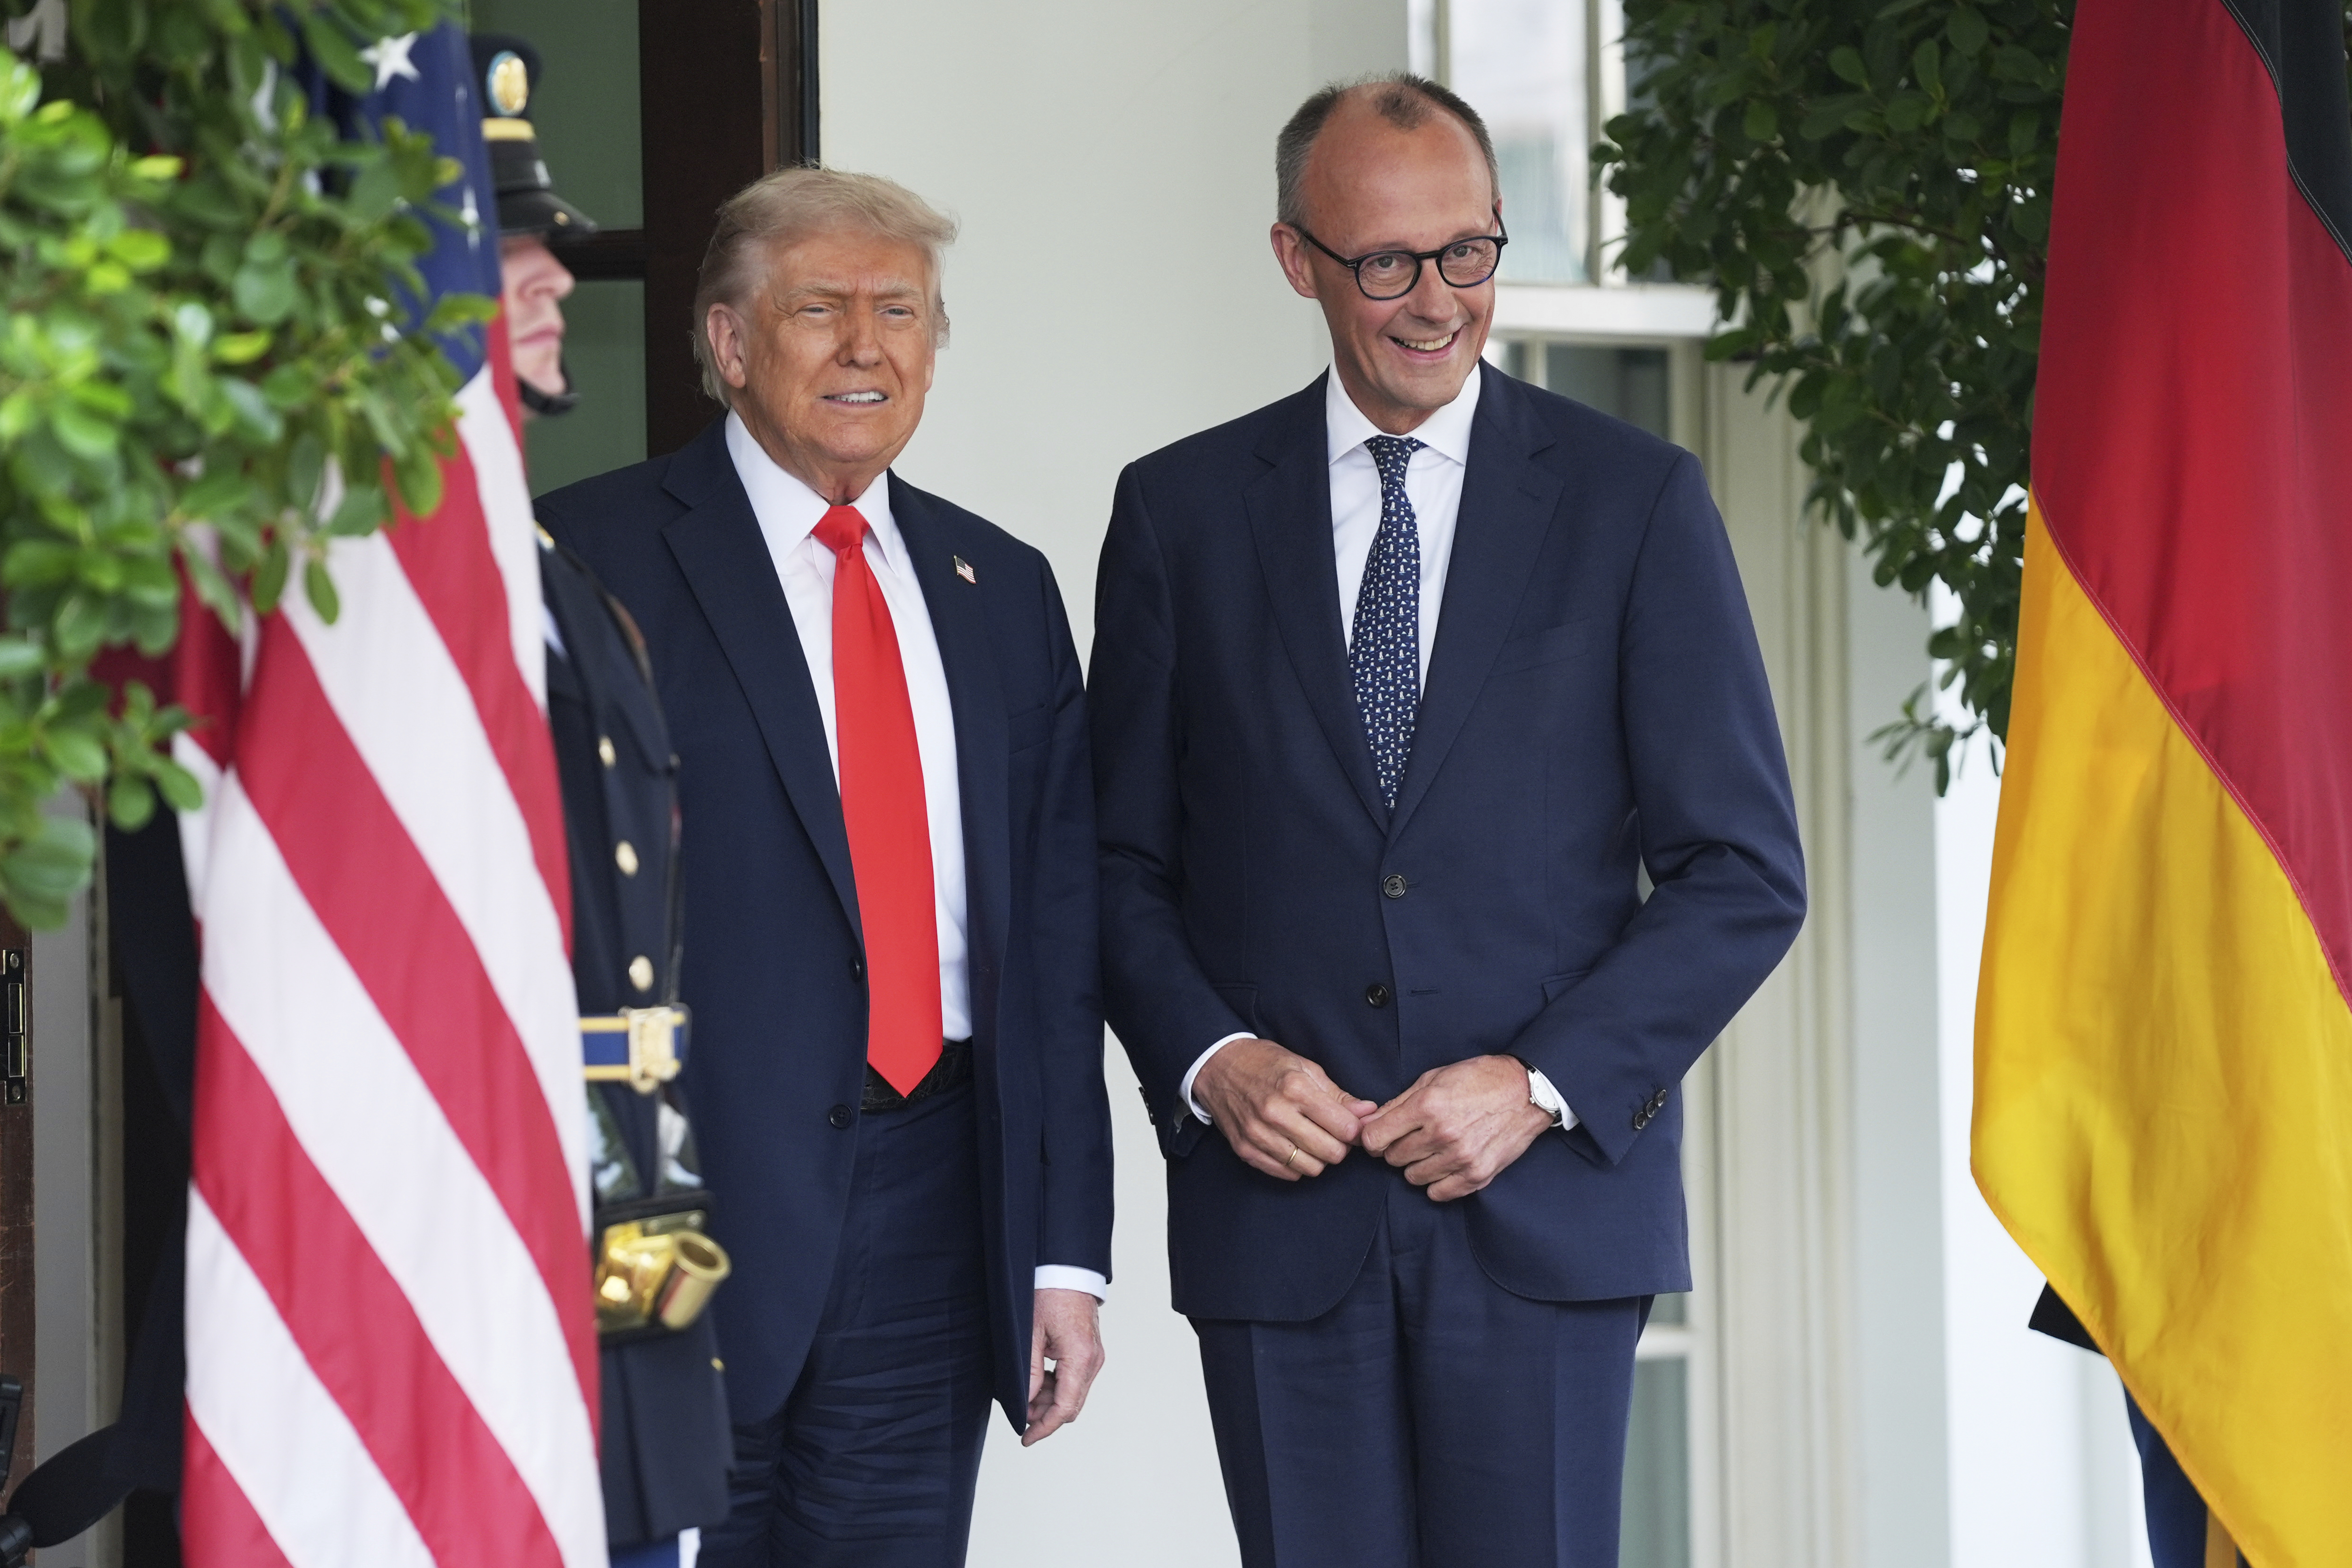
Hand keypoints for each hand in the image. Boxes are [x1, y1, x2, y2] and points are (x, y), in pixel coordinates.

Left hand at [1024, 1287, 1104, 1445]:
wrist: (1067, 1269)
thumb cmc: (1049, 1293)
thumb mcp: (1031, 1334)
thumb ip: (1030, 1372)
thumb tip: (1027, 1402)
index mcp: (1080, 1358)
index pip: (1065, 1408)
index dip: (1044, 1427)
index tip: (1026, 1438)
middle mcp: (1093, 1360)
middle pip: (1071, 1405)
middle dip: (1045, 1415)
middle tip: (1020, 1412)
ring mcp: (1094, 1356)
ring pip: (1073, 1394)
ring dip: (1050, 1400)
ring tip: (1025, 1393)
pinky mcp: (1090, 1351)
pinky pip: (1075, 1379)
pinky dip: (1057, 1386)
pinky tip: (1038, 1380)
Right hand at [1192, 1037, 1377, 1180]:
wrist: (1218, 1066)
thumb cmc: (1264, 1063)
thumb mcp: (1304, 1067)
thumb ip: (1338, 1094)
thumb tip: (1368, 1112)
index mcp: (1295, 1088)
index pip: (1344, 1129)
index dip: (1355, 1130)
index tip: (1351, 1126)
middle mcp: (1276, 1114)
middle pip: (1330, 1153)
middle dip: (1339, 1147)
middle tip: (1333, 1135)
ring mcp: (1258, 1135)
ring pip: (1310, 1168)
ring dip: (1317, 1158)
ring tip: (1312, 1140)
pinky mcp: (1245, 1150)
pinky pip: (1285, 1174)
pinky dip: (1295, 1165)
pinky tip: (1293, 1146)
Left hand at [1360, 1055, 1552, 1201]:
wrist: (1526, 1092)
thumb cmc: (1478, 1080)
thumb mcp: (1433, 1079)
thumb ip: (1397, 1103)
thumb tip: (1366, 1124)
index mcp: (1427, 1105)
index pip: (1375, 1138)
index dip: (1372, 1138)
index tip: (1380, 1136)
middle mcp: (1442, 1134)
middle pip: (1393, 1158)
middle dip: (1396, 1149)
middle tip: (1412, 1138)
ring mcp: (1461, 1157)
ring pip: (1413, 1177)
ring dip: (1417, 1165)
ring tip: (1432, 1149)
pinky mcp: (1478, 1175)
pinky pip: (1439, 1193)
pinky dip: (1437, 1183)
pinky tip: (1444, 1166)